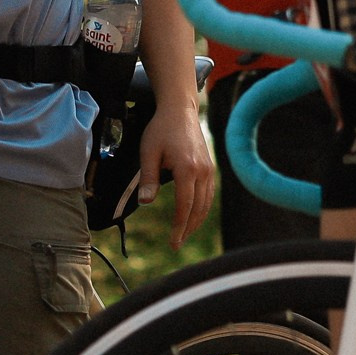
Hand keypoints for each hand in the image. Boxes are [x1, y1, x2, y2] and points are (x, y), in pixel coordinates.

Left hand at [139, 97, 214, 249]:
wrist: (180, 110)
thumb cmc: (160, 129)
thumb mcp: (148, 152)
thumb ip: (148, 178)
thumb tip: (145, 202)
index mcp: (187, 168)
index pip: (185, 206)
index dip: (179, 227)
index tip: (173, 242)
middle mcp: (202, 171)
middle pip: (198, 208)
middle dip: (188, 229)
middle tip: (177, 244)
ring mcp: (209, 169)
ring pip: (206, 203)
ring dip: (196, 220)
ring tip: (184, 234)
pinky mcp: (210, 167)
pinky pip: (209, 193)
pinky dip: (202, 208)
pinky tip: (193, 215)